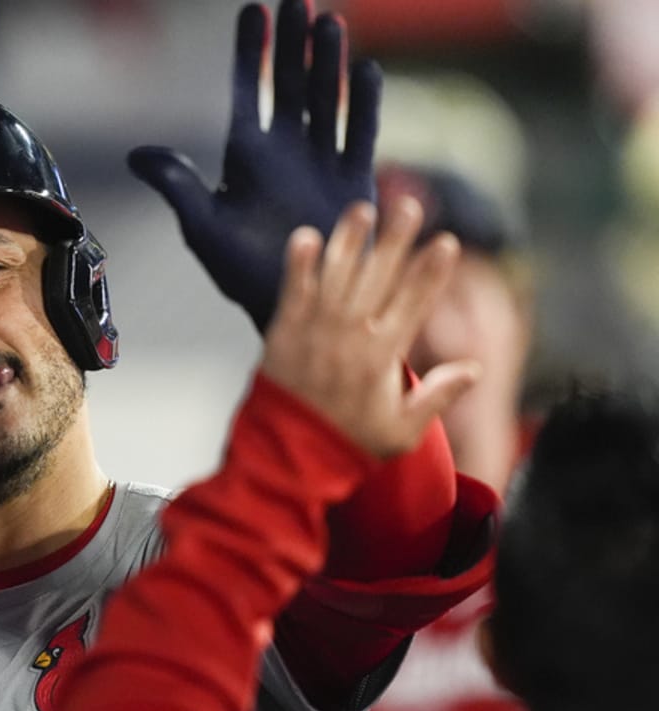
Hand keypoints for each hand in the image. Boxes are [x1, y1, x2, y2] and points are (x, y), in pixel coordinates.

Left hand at [130, 0, 378, 331]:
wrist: (293, 306)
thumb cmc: (243, 273)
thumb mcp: (205, 228)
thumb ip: (178, 187)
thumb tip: (138, 155)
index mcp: (247, 156)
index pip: (248, 90)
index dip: (250, 52)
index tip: (253, 10)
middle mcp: (285, 151)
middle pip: (290, 83)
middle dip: (292, 43)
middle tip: (297, 0)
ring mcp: (321, 161)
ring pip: (327, 99)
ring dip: (329, 63)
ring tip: (330, 24)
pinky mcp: (354, 180)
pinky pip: (360, 134)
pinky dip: (364, 106)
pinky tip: (366, 73)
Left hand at [260, 198, 478, 458]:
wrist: (288, 456)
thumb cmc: (349, 443)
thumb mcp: (403, 431)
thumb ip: (438, 395)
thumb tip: (475, 369)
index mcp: (383, 355)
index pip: (415, 301)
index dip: (432, 270)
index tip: (447, 242)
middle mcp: (351, 334)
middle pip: (378, 275)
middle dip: (396, 238)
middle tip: (409, 205)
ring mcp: (314, 329)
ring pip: (336, 273)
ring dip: (350, 239)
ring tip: (362, 208)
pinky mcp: (283, 331)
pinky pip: (292, 289)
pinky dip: (299, 263)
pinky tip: (307, 235)